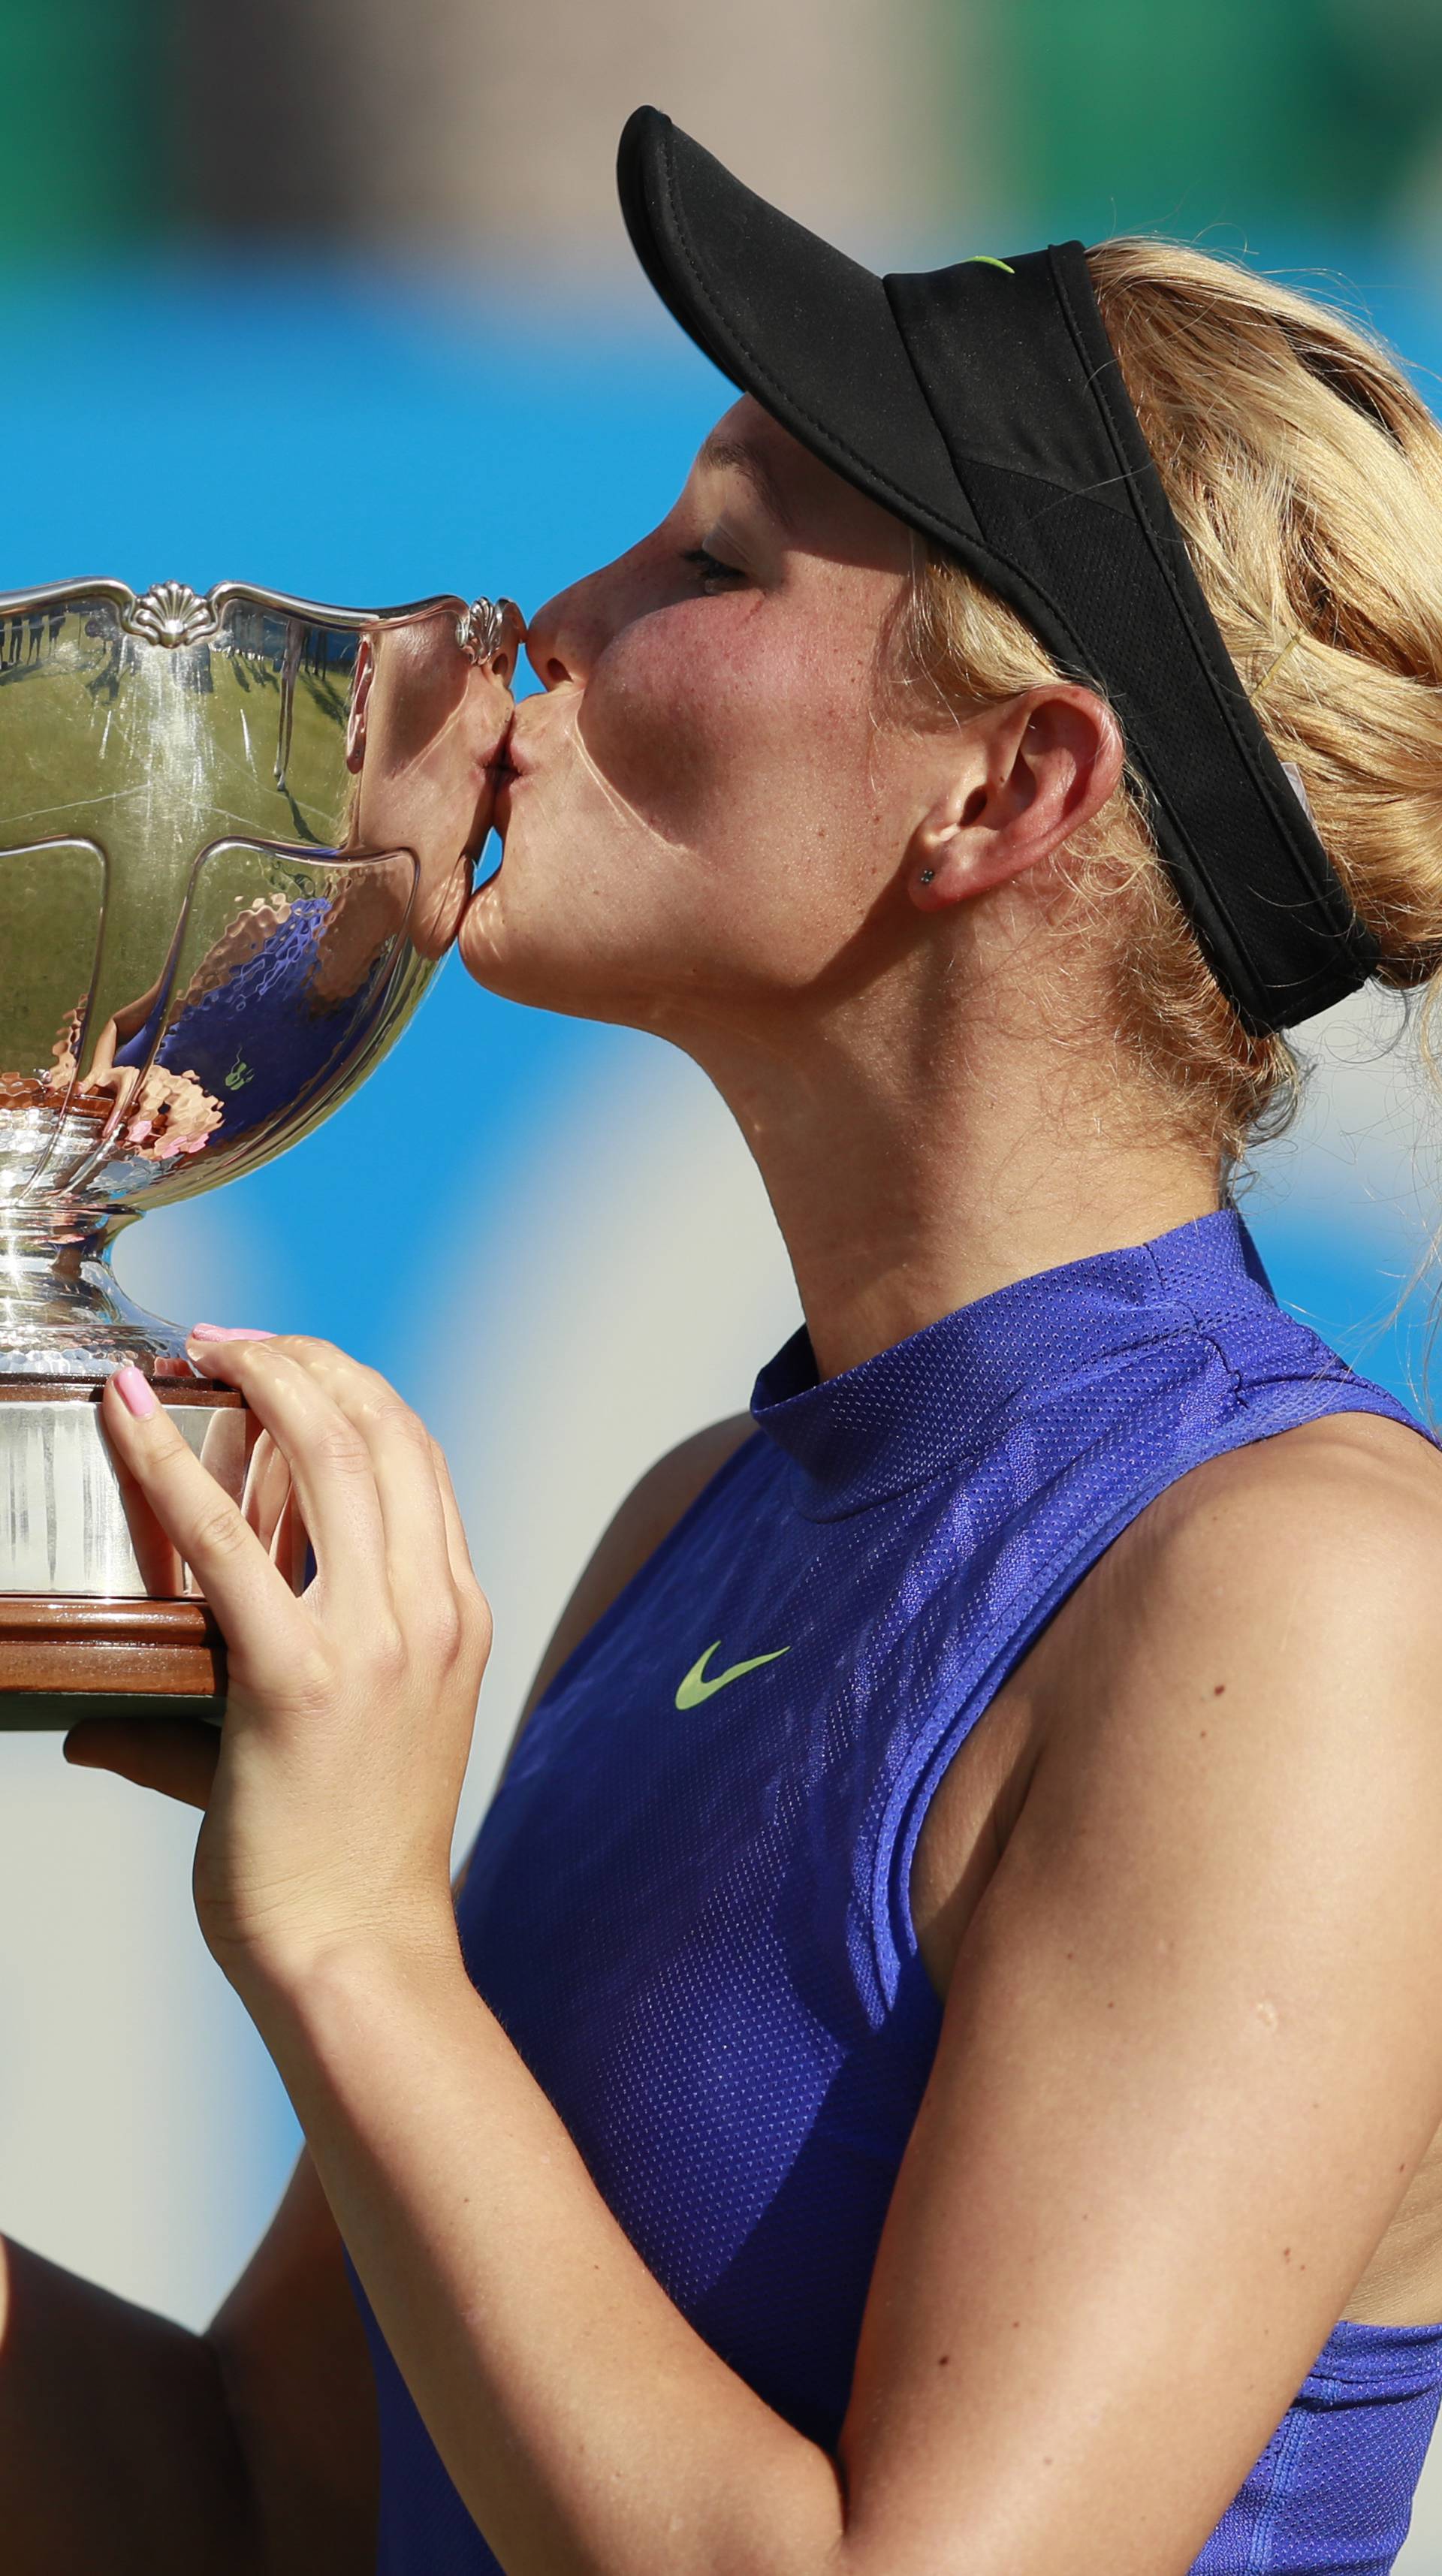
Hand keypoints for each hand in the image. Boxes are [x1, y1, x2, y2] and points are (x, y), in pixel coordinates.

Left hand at [66, 1335, 490, 1998]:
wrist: (358, 1955)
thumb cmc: (347, 1865)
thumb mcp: (346, 1747)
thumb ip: (237, 1708)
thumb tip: (98, 1718)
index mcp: (456, 1616)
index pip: (419, 1455)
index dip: (352, 1384)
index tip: (285, 1358)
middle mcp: (431, 1612)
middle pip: (383, 1427)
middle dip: (306, 1359)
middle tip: (229, 1339)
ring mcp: (376, 1642)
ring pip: (330, 1452)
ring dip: (260, 1378)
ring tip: (198, 1351)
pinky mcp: (296, 1680)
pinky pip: (226, 1543)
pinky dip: (169, 1465)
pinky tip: (126, 1417)